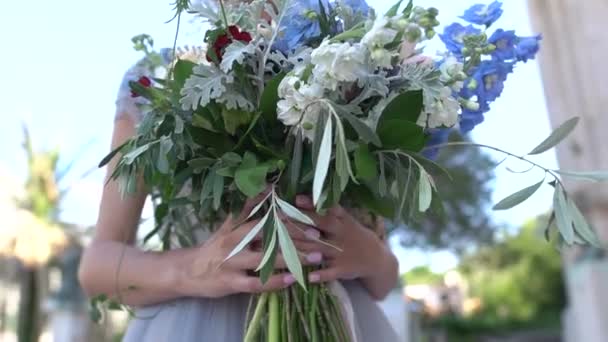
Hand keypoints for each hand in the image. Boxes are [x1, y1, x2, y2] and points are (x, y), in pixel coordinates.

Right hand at [176, 195, 321, 297]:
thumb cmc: (214, 247)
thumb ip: (247, 209)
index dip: (288, 216)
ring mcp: (232, 263)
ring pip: (265, 260)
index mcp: (236, 226)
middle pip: (268, 236)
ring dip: (291, 259)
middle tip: (318, 236)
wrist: (187, 271)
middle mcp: (234, 242)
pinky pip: (256, 283)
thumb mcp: (228, 226)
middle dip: (295, 236)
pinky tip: (291, 280)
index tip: (309, 215)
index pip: (265, 218)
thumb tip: (266, 186)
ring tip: (314, 259)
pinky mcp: (231, 283)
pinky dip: (274, 282)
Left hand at [291, 195, 398, 299]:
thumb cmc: (354, 236)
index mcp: (343, 221)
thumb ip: (329, 212)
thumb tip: (301, 198)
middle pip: (321, 227)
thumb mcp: (347, 221)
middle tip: (279, 220)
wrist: (377, 259)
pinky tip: (308, 276)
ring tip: (283, 246)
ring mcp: (342, 252)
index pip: (327, 210)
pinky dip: (321, 274)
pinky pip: (331, 273)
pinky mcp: (344, 269)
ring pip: (320, 249)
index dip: (312, 205)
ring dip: (303, 247)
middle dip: (300, 224)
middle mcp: (342, 234)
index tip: (296, 199)